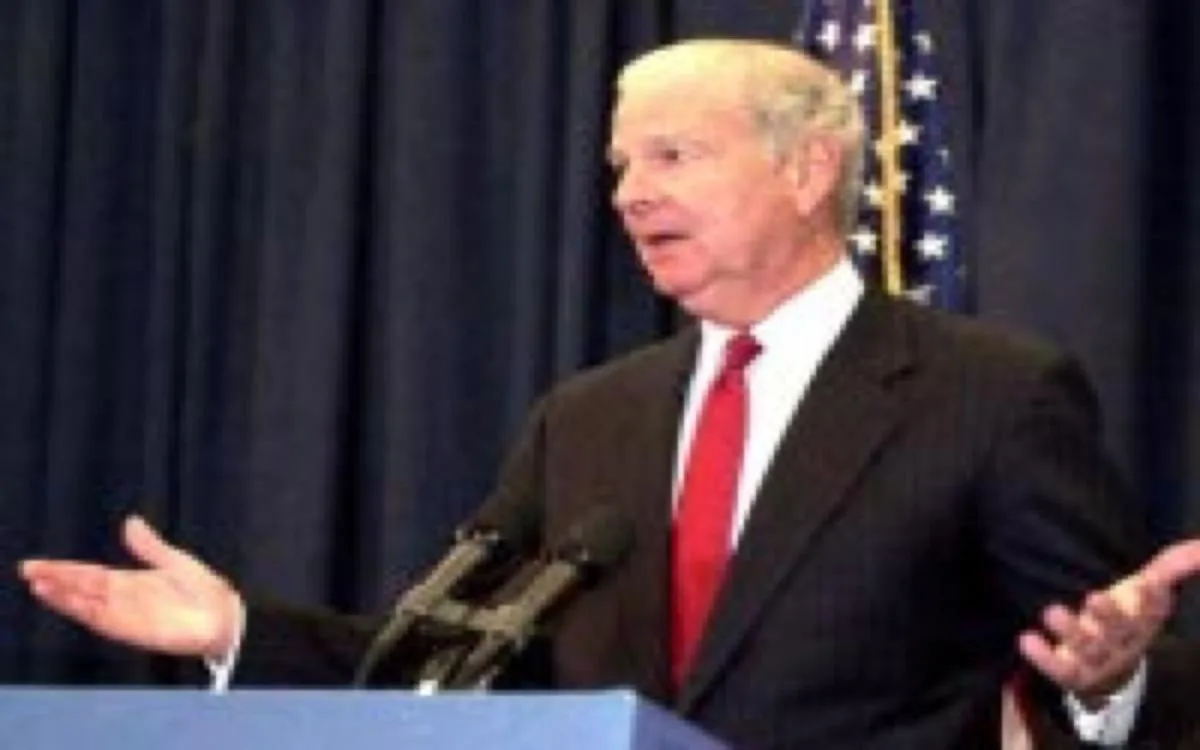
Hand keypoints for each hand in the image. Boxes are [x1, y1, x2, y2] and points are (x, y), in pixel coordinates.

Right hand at [19, 515, 242, 659]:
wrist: (225, 615)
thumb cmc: (203, 591)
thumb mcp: (174, 560)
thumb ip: (149, 545)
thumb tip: (130, 521)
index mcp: (129, 582)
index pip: (88, 574)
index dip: (63, 570)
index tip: (36, 565)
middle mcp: (122, 599)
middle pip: (81, 588)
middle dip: (55, 580)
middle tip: (28, 571)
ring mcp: (127, 614)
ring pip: (87, 605)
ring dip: (64, 597)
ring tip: (40, 586)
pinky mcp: (135, 629)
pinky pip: (106, 620)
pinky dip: (88, 612)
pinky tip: (73, 603)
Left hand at [1019, 539, 1199, 704]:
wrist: (1113, 674)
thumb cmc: (1127, 618)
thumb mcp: (1147, 591)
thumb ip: (1171, 566)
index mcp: (1143, 620)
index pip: (1152, 609)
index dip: (1151, 598)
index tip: (1145, 583)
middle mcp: (1123, 641)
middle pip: (1117, 629)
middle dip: (1107, 615)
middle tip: (1094, 598)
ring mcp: (1097, 659)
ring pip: (1086, 647)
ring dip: (1070, 630)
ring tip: (1052, 612)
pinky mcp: (1072, 673)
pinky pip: (1059, 669)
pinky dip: (1043, 658)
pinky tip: (1026, 640)